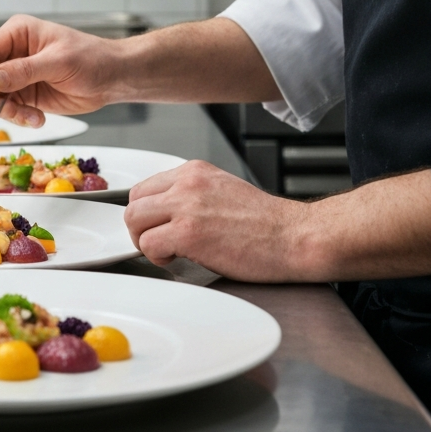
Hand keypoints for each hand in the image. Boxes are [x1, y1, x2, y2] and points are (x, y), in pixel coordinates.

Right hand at [0, 15, 126, 125]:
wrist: (112, 78)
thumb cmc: (92, 58)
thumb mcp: (59, 62)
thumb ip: (25, 70)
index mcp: (19, 33)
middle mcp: (15, 52)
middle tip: (10, 111)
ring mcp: (20, 74)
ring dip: (10, 111)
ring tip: (32, 117)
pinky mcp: (27, 93)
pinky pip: (11, 108)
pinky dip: (20, 117)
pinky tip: (37, 119)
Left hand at [125, 160, 309, 281]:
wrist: (296, 237)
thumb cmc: (267, 223)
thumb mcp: (223, 191)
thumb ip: (192, 195)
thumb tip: (166, 212)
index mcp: (194, 171)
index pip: (146, 187)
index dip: (147, 213)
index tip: (156, 227)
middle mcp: (187, 183)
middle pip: (134, 202)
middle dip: (140, 227)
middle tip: (158, 243)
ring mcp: (186, 206)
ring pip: (134, 220)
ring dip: (146, 242)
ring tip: (169, 252)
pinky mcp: (188, 232)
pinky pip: (149, 244)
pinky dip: (157, 257)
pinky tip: (178, 260)